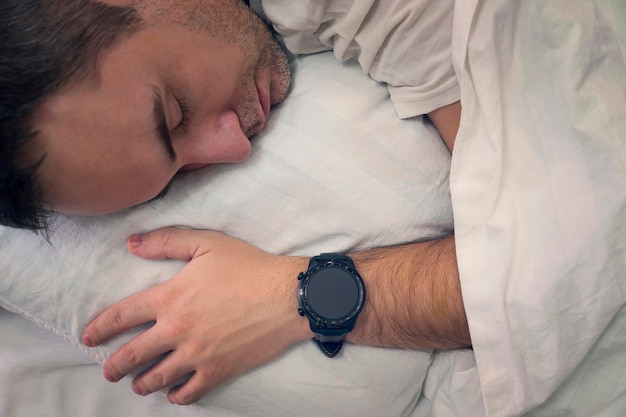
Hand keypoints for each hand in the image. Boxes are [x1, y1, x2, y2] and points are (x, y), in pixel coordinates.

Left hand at [82, 228, 310, 404]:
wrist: (287, 295)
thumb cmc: (249, 267)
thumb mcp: (207, 243)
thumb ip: (167, 241)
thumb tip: (132, 243)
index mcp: (170, 297)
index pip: (122, 316)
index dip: (100, 328)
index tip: (88, 337)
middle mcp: (176, 329)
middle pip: (132, 355)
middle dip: (114, 366)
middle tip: (108, 371)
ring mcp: (196, 354)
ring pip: (156, 378)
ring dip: (141, 383)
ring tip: (137, 385)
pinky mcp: (218, 370)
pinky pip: (189, 392)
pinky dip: (176, 396)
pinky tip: (174, 393)